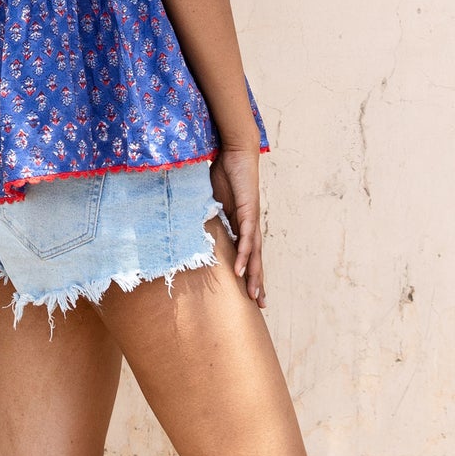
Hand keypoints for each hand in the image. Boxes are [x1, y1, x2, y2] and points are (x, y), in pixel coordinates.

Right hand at [209, 143, 264, 306]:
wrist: (236, 151)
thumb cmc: (225, 172)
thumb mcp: (213, 200)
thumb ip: (208, 214)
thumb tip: (194, 224)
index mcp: (242, 223)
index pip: (248, 252)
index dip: (249, 271)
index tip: (251, 292)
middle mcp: (250, 224)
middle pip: (256, 258)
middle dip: (257, 281)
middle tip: (260, 304)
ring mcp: (251, 218)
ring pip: (254, 253)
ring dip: (253, 274)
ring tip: (253, 295)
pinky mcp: (248, 211)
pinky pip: (246, 237)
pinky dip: (244, 254)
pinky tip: (241, 269)